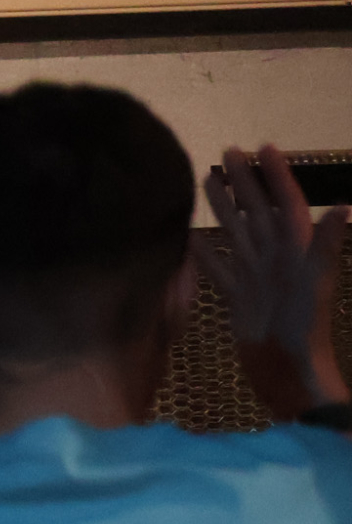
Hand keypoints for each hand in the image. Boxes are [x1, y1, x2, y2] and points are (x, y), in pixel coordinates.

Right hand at [198, 145, 349, 419]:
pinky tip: (188, 240)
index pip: (286, 204)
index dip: (277, 176)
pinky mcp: (236, 300)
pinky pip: (217, 270)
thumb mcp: (317, 286)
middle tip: (227, 153)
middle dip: (245, 183)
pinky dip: (203, 254)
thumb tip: (344, 207)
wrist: (288, 376)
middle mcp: (274, 259)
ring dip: (224, 208)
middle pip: (257, 212)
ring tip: (207, 181)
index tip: (264, 147)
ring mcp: (254, 278)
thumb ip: (327, 247)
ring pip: (236, 234)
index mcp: (294, 251)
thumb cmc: (305, 333)